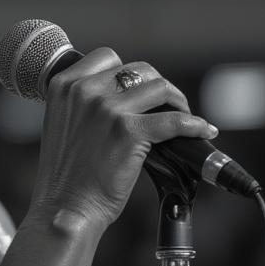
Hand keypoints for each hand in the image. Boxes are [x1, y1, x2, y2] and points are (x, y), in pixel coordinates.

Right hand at [28, 48, 216, 230]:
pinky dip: (194, 124)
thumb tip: (123, 96)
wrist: (65, 208)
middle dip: (157, 86)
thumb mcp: (61, 123)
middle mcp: (84, 91)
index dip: (128, 73)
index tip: (139, 91)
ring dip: (177, 101)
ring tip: (184, 115)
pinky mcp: (128, 131)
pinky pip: (174, 119)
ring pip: (159, 87)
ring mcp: (107, 109)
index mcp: (63, 85)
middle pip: (137, 69)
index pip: (107, 57)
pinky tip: (203, 130)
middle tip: (167, 106)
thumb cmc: (65, 175)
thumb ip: (83, 103)